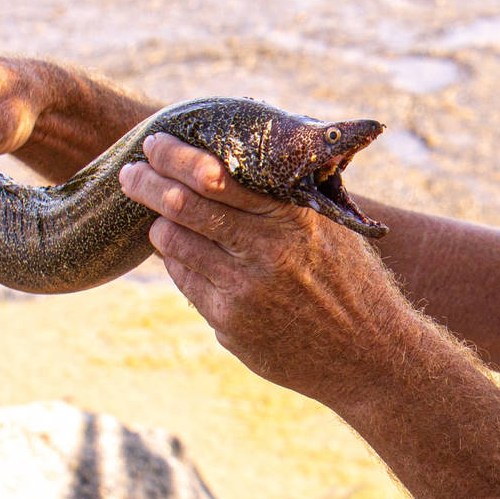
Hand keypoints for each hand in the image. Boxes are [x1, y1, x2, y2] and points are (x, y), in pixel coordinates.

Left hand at [119, 133, 409, 402]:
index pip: (218, 176)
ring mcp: (245, 290)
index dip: (176, 156)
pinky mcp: (230, 324)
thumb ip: (283, 201)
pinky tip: (179, 251)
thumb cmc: (350, 281)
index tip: (155, 143)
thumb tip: (233, 167)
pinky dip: (177, 260)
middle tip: (130, 173)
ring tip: (155, 213)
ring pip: (175, 243)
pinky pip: (186, 280)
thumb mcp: (327, 229)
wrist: (369, 355)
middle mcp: (266, 250)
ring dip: (158, 223)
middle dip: (147, 183)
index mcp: (292, 217)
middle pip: (184, 205)